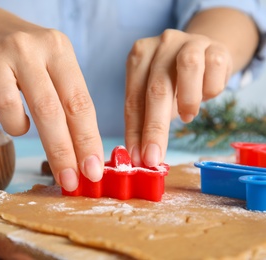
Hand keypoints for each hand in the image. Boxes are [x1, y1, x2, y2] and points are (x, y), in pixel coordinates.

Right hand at [0, 20, 103, 191]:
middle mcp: (28, 49)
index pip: (78, 102)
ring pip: (8, 109)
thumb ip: (70, 105)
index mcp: (58, 49)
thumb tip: (84, 158)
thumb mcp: (56, 69)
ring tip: (19, 125)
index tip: (91, 171)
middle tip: (67, 180)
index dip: (86, 140)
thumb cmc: (31, 61)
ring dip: (17, 128)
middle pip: (48, 109)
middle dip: (60, 152)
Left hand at [125, 29, 232, 166]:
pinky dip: (211, 90)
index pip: (133, 99)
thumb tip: (140, 156)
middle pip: (157, 88)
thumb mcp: (154, 97)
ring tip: (188, 116)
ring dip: (188, 100)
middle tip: (155, 156)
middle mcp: (161, 44)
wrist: (203, 54)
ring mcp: (190, 41)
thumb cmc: (173, 82)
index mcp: (139, 56)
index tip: (137, 158)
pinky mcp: (216, 46)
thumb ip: (146, 120)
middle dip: (155, 128)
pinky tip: (205, 95)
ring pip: (188, 67)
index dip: (135, 131)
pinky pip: (216, 68)